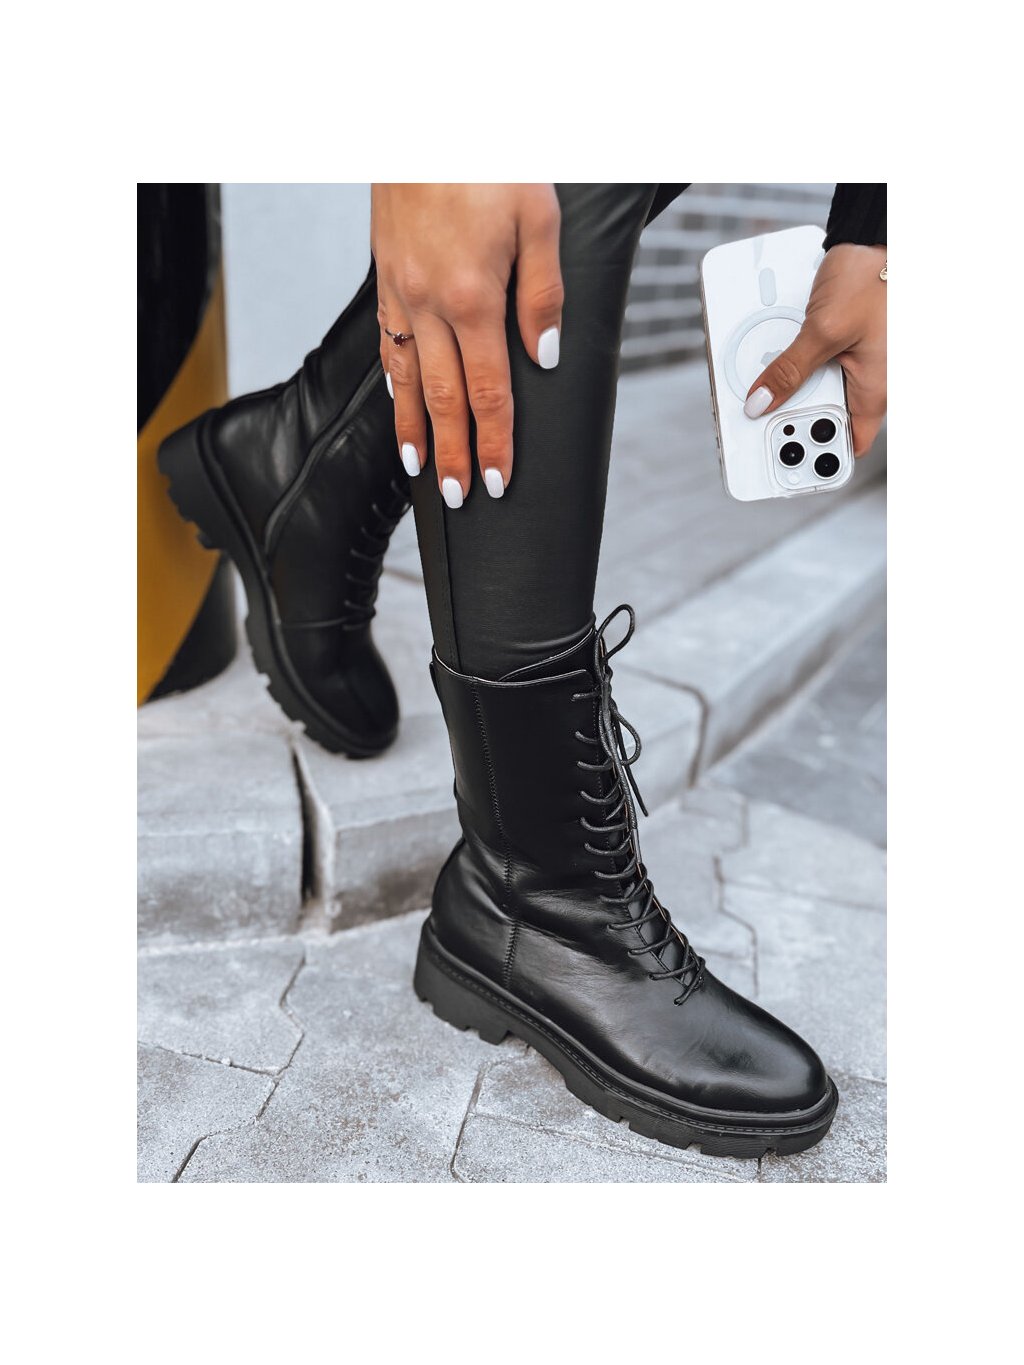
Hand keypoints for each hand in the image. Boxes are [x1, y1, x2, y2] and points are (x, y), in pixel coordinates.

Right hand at [371, 184, 563, 505]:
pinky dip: (394, 383)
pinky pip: (389, 343)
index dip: (494, 442)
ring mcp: (402, 293)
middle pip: (446, 399)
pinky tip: (399, 403)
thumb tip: (543, 355)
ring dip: (416, 430)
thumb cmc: (488, 161)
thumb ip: (544, 294)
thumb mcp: (539, 218)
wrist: (426, 118)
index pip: (489, 392)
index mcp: (476, 298)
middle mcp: (432, 305)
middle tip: (457, 498)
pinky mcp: (385, 277)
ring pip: (408, 379)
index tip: (496, 480)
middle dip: (452, 454)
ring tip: (420, 469)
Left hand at [744, 244, 886, 456]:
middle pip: (824, 423)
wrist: (874, 239)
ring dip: (789, 394)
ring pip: (815, 397)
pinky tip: (772, 364)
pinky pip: (814, 371)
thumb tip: (759, 405)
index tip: (781, 465)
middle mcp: (869, 384)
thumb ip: (790, 370)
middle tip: (759, 420)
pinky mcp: (841, 350)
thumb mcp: (823, 329)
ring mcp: (856, 367)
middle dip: (791, 423)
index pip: (848, 447)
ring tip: (761, 389)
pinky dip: (793, 370)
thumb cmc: (870, 278)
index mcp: (875, 391)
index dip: (816, 459)